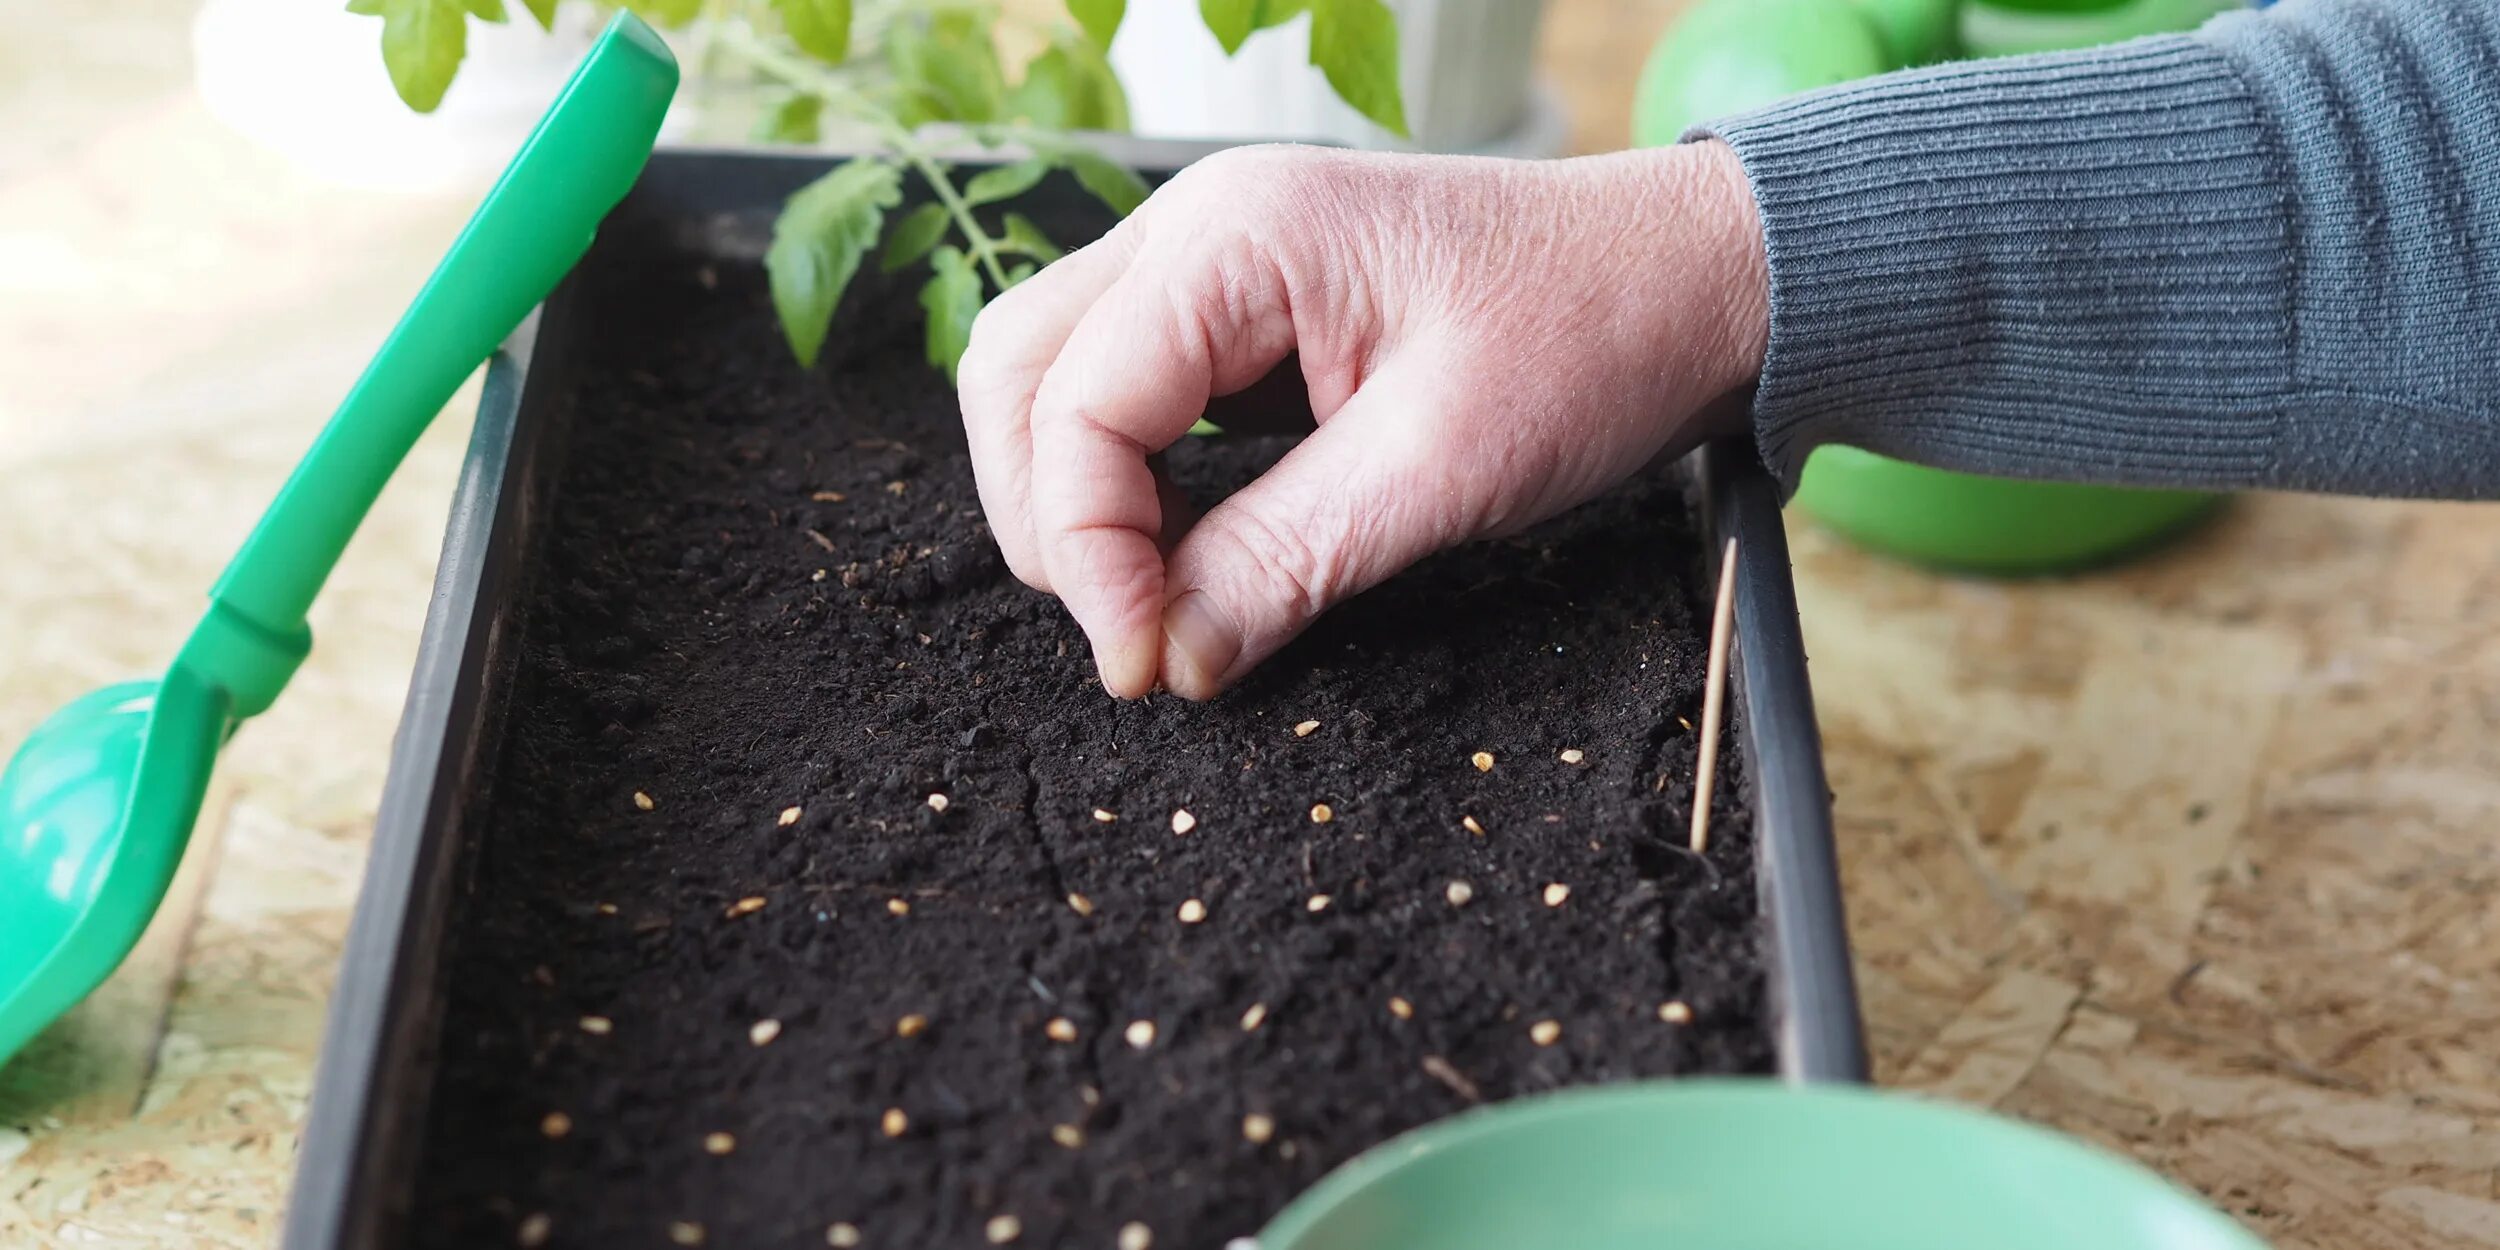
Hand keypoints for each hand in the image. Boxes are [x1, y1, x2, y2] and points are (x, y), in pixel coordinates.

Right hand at [957, 140, 1768, 699]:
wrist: (1700, 281)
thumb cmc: (1598, 334)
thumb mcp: (1443, 468)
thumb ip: (1286, 560)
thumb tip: (1169, 660)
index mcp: (1235, 239)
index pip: (1072, 405)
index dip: (1085, 553)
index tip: (1144, 666)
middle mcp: (1198, 231)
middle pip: (1020, 376)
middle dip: (1050, 522)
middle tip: (1134, 639)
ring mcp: (1215, 267)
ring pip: (1054, 381)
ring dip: (1074, 502)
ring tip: (1152, 603)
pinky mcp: (1245, 316)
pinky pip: (1129, 394)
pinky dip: (1127, 482)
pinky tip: (1185, 552)